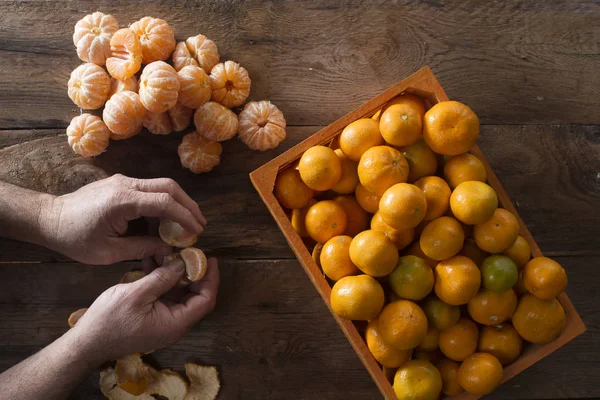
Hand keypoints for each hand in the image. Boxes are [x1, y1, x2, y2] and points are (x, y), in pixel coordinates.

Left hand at [40, 174, 206, 264]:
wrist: (49, 218)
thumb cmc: (74, 239)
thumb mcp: (108, 253)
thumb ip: (142, 248)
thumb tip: (168, 249)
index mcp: (123, 201)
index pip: (165, 202)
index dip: (185, 216)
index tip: (198, 231)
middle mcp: (126, 184)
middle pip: (169, 186)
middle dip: (188, 205)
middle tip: (200, 224)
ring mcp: (123, 181)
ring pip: (161, 185)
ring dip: (178, 203)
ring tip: (188, 224)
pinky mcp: (120, 184)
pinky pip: (150, 189)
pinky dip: (164, 203)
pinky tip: (166, 221)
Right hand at [71, 257, 218, 360]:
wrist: (86, 342)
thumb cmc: (110, 320)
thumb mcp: (137, 294)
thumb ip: (163, 277)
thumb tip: (183, 262)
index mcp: (176, 323)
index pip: (205, 300)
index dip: (210, 278)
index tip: (209, 258)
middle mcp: (174, 324)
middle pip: (195, 295)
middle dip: (192, 272)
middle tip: (187, 251)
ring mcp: (163, 321)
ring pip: (178, 293)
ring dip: (174, 272)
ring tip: (166, 251)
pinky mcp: (152, 316)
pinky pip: (164, 295)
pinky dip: (161, 279)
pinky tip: (151, 261)